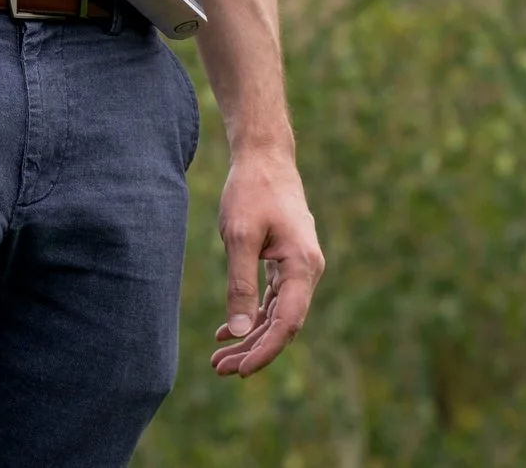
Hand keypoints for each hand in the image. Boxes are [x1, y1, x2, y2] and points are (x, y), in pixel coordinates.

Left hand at [212, 143, 322, 376]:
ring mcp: (298, 266)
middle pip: (282, 324)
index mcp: (303, 265)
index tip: (241, 370)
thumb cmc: (252, 190)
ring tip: (219, 358)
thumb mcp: (239, 237)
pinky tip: (226, 330)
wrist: (264, 156)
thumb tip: (236, 331)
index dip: (265, 350)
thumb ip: (240, 285)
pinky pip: (272, 298)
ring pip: (276, 314)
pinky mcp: (285, 261)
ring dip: (249, 336)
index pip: (288, 322)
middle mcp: (307, 270)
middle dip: (252, 349)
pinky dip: (251, 314)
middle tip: (219, 369)